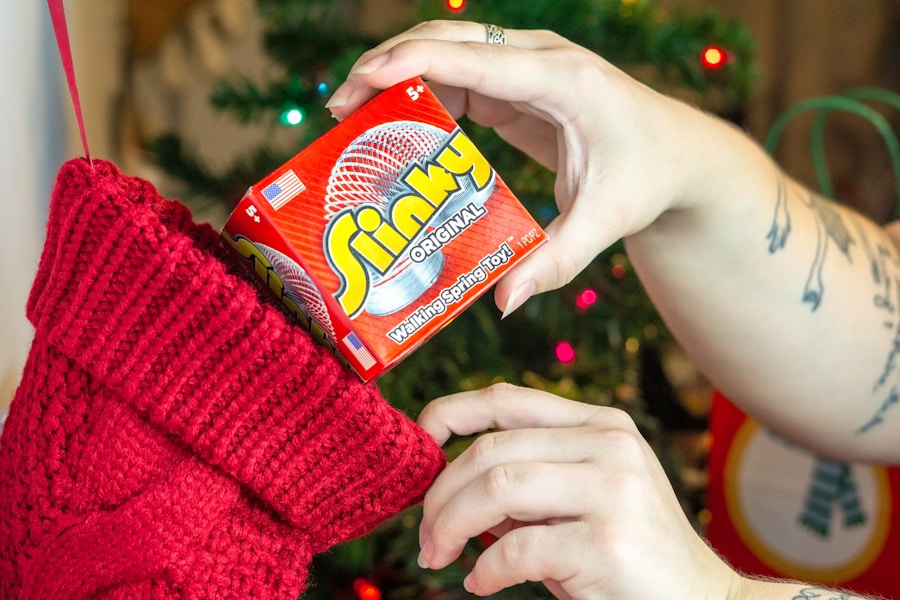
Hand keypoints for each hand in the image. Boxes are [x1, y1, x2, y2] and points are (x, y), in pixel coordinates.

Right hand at [327, 20, 713, 316]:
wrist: (679, 153)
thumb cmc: (646, 178)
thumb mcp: (606, 222)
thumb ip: (555, 261)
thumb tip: (504, 301)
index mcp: (563, 81)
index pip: (476, 58)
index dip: (413, 63)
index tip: (361, 82)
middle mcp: (542, 59)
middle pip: (449, 40)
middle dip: (387, 66)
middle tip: (340, 110)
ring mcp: (528, 65)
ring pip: (448, 51)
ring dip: (397, 76)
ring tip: (354, 120)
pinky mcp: (519, 84)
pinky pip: (459, 76)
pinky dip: (421, 93)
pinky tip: (396, 128)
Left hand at [416, 384, 738, 598]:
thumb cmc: (626, 554)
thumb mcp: (580, 497)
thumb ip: (527, 475)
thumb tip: (443, 478)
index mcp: (600, 425)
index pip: (506, 399)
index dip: (449, 413)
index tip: (417, 445)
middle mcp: (609, 445)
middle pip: (490, 450)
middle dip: (440, 494)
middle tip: (425, 534)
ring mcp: (613, 490)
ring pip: (495, 488)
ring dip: (451, 525)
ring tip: (439, 554)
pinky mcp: (607, 543)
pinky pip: (517, 549)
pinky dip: (485, 570)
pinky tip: (482, 583)